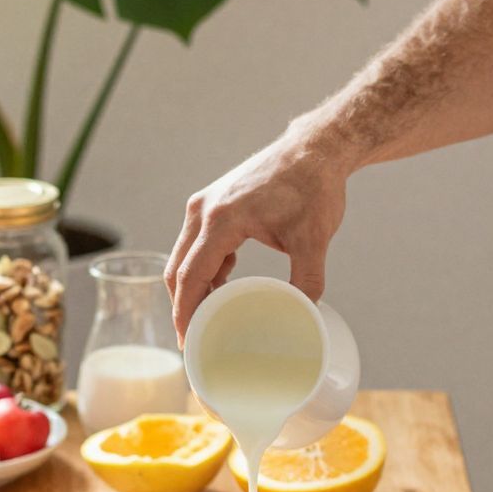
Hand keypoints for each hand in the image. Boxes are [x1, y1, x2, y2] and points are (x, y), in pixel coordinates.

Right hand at [165, 126, 349, 337]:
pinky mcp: (213, 203)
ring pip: (184, 256)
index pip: (190, 276)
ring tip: (208, 317)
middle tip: (195, 339)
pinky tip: (222, 286)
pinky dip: (204, 269)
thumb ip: (308, 282)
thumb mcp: (314, 240)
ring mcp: (205, 204)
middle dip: (183, 307)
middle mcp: (204, 210)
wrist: (314, 149)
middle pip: (177, 269)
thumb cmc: (313, 187)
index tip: (188, 342)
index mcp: (222, 220)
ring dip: (193, 288)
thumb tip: (303, 316)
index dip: (186, 314)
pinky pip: (197, 244)